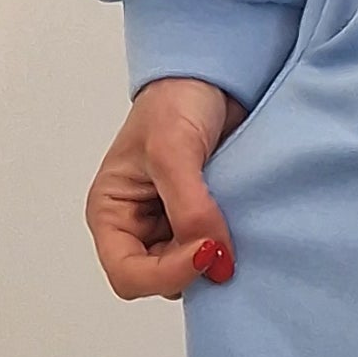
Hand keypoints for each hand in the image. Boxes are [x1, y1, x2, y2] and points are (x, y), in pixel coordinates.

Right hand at [86, 75, 243, 300]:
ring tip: (235, 225)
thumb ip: (190, 209)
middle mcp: (139, 227)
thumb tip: (214, 259)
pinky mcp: (205, 220)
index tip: (208, 251)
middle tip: (225, 241)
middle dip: (194, 268)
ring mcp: (173, 226)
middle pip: (163, 281)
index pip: (129, 275)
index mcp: (112, 214)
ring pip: (194, 271)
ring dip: (215, 256)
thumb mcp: (173, 151)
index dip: (167, 274)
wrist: (215, 75)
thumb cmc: (174, 102)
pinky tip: (245, 226)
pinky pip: (217, 250)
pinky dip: (231, 244)